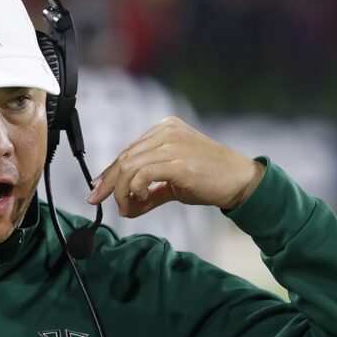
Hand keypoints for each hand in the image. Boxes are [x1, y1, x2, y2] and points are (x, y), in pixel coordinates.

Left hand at [86, 117, 265, 216]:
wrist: (239, 181)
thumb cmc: (209, 179)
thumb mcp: (172, 183)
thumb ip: (148, 192)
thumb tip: (125, 207)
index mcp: (164, 129)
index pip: (128, 151)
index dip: (109, 171)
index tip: (97, 188)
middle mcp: (165, 132)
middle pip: (124, 158)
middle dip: (108, 183)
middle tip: (99, 201)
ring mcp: (171, 144)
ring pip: (129, 167)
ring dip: (121, 191)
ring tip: (126, 207)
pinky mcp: (177, 161)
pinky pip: (143, 175)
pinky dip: (134, 190)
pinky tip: (139, 200)